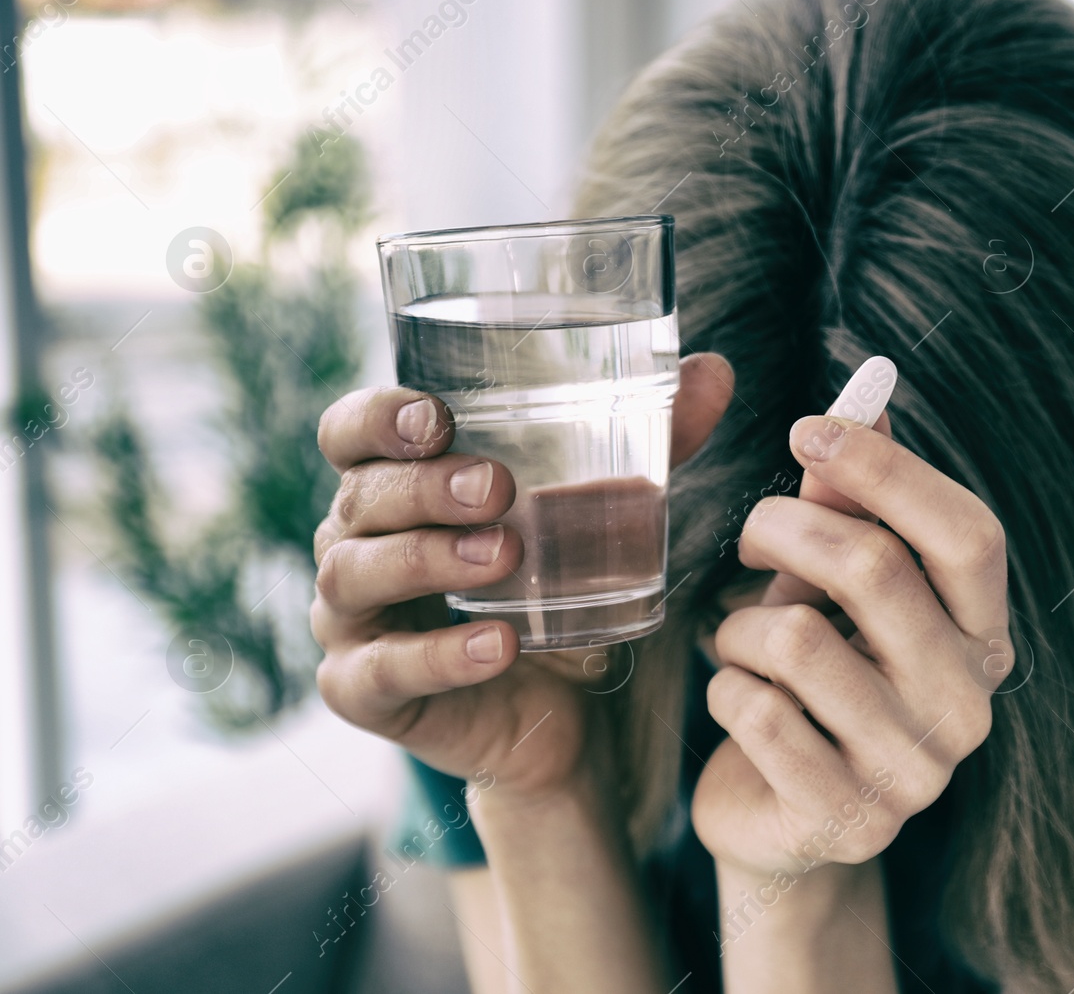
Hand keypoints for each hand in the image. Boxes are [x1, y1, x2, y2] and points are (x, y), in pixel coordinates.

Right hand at [310, 353, 733, 798]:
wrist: (565, 712)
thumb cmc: (559, 584)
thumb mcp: (607, 507)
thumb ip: (654, 439)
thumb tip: (713, 371)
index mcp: (395, 482)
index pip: (350, 432)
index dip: (378, 417)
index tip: (438, 416)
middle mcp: (356, 542)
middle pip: (359, 497)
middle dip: (423, 487)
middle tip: (497, 488)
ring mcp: (352, 620)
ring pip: (354, 575)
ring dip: (426, 559)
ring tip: (504, 555)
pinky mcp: (365, 693)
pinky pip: (382, 671)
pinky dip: (440, 655)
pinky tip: (500, 644)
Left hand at [692, 415, 1010, 877]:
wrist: (787, 820)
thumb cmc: (816, 680)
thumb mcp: (834, 588)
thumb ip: (849, 506)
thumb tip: (857, 407)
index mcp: (982, 636)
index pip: (970, 535)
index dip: (890, 470)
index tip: (810, 428)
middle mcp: (967, 705)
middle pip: (874, 569)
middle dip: (783, 530)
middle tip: (749, 538)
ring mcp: (915, 774)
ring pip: (796, 640)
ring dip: (740, 628)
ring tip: (740, 645)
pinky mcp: (848, 821)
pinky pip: (758, 715)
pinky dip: (725, 691)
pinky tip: (737, 703)